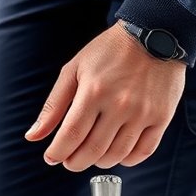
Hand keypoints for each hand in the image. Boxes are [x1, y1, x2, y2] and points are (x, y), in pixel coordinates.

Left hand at [26, 22, 185, 169]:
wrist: (156, 33)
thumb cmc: (109, 52)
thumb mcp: (73, 71)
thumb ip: (53, 106)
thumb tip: (33, 137)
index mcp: (93, 92)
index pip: (71, 136)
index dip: (57, 153)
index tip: (51, 158)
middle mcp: (119, 105)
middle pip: (92, 150)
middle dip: (74, 162)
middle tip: (69, 161)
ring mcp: (143, 113)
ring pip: (117, 155)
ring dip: (99, 162)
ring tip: (91, 155)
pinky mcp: (162, 117)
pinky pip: (144, 151)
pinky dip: (127, 160)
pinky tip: (116, 154)